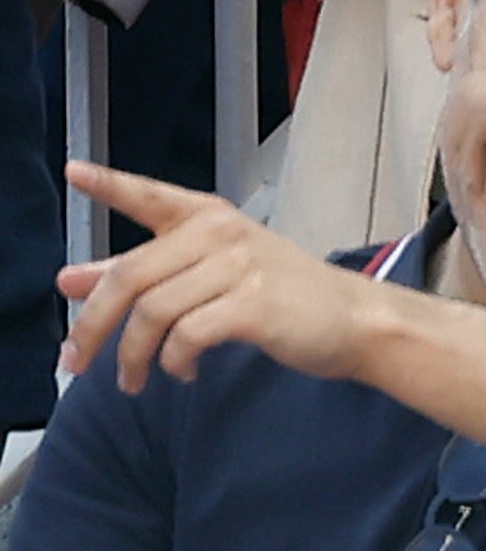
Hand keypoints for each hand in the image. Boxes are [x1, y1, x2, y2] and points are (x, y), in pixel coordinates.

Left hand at [57, 164, 376, 391]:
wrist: (349, 317)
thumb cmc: (277, 293)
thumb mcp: (207, 273)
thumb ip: (140, 274)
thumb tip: (69, 279)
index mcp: (207, 216)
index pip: (149, 195)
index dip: (109, 184)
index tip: (74, 171)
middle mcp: (220, 232)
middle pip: (130, 275)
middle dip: (91, 325)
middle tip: (74, 362)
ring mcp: (238, 265)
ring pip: (153, 313)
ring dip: (132, 357)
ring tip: (136, 379)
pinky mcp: (253, 304)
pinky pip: (186, 337)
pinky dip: (174, 363)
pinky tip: (184, 371)